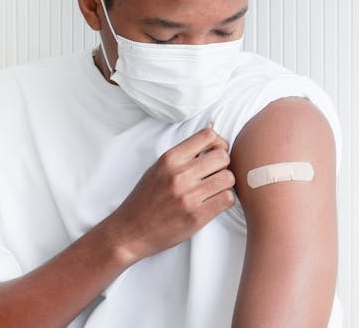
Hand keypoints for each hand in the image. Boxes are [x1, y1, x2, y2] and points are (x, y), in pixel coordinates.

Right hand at [105, 123, 235, 264]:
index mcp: (170, 159)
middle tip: (215, 174)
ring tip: (214, 190)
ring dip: (225, 184)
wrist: (130, 231)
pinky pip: (227, 199)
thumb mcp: (159, 168)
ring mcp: (189, 196)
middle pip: (223, 156)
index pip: (208, 136)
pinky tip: (213, 202)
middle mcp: (179, 175)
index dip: (218, 143)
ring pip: (229, 178)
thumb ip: (185, 151)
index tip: (214, 154)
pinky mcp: (197, 216)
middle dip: (223, 165)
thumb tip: (212, 127)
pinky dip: (224, 200)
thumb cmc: (145, 199)